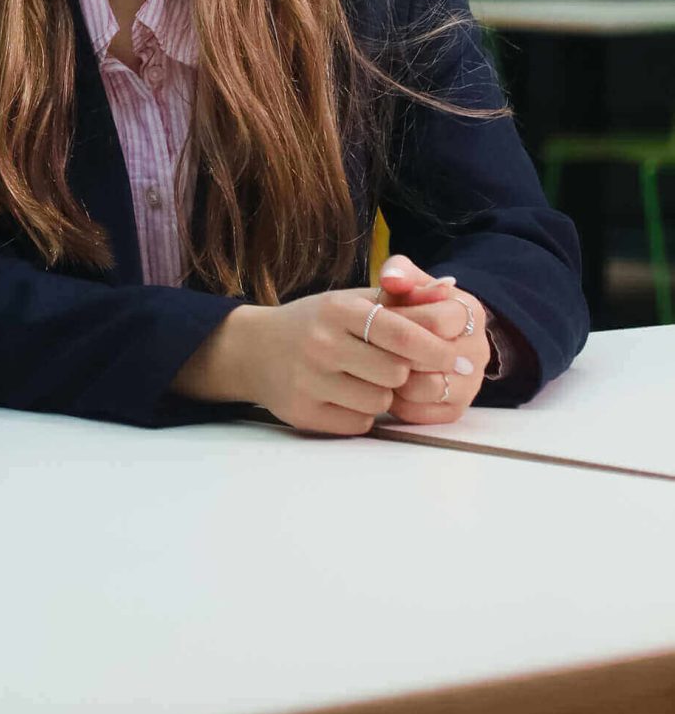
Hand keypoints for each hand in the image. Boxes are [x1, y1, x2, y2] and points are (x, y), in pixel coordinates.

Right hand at [174, 286, 477, 435]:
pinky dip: (360, 414)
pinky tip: (343, 396)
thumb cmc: (315, 322)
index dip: (434, 348)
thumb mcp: (350, 300)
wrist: (255, 349)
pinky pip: (358, 424)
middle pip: (395, 372)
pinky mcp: (304, 412)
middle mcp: (321, 342)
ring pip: (379, 401)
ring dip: (382, 394)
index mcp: (338, 308)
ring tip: (362, 379)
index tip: (458, 359)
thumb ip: (399, 298)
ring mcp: (309, 379)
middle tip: (393, 366)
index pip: (399, 332)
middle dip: (402, 372)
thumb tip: (451, 289)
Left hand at [376, 256, 489, 427]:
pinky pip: (423, 414)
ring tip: (377, 366)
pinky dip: (399, 403)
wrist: (424, 336)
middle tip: (371, 346)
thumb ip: (398, 272)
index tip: (378, 320)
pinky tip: (385, 385)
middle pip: (433, 358)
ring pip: (429, 388)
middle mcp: (479, 350)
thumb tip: (391, 280)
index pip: (437, 321)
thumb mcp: (407, 282)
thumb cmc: (409, 305)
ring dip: (397, 379)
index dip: (403, 322)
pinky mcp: (457, 410)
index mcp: (470, 312)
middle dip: (398, 351)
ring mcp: (471, 383)